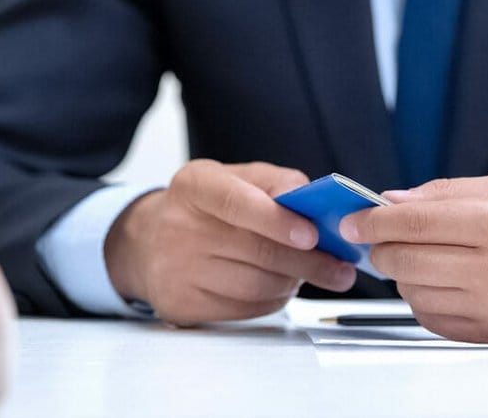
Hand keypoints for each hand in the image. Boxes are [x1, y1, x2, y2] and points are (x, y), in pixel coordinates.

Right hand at [104, 160, 357, 324]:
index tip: (312, 234)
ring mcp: (177, 270)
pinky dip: (273, 300)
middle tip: (340, 268)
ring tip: (309, 273)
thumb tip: (313, 201)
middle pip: (257, 251)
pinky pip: (245, 309)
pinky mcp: (181, 305)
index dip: (277, 220)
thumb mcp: (234, 178)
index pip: (236, 202)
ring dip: (294, 282)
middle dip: (309, 262)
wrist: (147, 240)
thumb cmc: (203, 207)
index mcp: (194, 185)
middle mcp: (180, 226)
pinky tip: (280, 286)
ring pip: (256, 285)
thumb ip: (276, 183)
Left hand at [340, 175, 487, 342]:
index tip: (353, 220)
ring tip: (414, 257)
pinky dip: (424, 302)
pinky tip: (435, 284)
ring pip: (415, 292)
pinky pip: (436, 322)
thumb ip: (448, 193)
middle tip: (379, 236)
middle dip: (383, 246)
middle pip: (406, 259)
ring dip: (403, 273)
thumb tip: (394, 200)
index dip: (372, 220)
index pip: (413, 222)